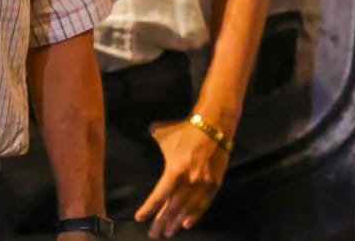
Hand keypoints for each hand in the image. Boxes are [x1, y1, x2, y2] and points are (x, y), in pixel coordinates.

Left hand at [133, 119, 231, 237]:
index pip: (159, 195)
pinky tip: (187, 224)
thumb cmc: (187, 130)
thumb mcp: (166, 134)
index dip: (149, 208)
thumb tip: (149, 130)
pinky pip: (204, 203)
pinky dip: (195, 215)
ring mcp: (203, 183)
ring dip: (176, 222)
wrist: (215, 125)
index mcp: (175, 170)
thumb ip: (155, 136)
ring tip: (168, 233)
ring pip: (188, 209)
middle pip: (172, 207)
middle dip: (162, 222)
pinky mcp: (215, 183)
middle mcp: (189, 180)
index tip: (140, 218)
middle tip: (154, 234)